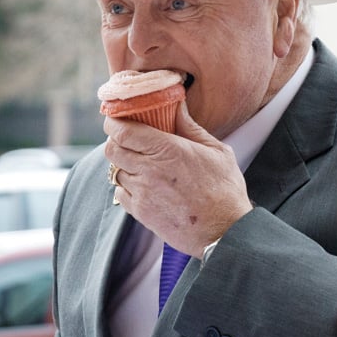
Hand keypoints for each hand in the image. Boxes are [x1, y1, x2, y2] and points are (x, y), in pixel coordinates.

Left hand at [104, 101, 252, 256]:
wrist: (224, 232)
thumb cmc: (224, 190)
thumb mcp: (216, 151)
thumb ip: (190, 127)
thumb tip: (176, 104)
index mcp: (167, 149)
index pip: (123, 131)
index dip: (114, 123)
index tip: (116, 120)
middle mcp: (149, 170)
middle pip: (112, 149)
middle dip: (115, 141)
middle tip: (127, 138)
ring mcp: (142, 193)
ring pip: (115, 171)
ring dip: (123, 164)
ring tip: (139, 162)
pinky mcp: (140, 212)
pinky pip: (120, 193)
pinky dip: (126, 186)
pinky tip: (143, 184)